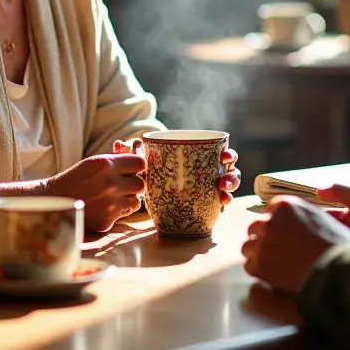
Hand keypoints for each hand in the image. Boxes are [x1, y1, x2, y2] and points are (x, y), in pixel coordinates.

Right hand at [46, 146, 145, 231]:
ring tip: (114, 197)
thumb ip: (116, 159)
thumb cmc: (76, 179)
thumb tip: (137, 150)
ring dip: (129, 198)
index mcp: (106, 164)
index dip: (138, 166)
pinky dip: (119, 210)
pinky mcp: (107, 220)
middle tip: (124, 185)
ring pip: (136, 201)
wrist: (54, 202)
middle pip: (141, 184)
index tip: (133, 169)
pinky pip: (125, 214)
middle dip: (134, 184)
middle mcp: (110, 183)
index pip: (140, 163)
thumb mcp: (93, 162)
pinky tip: (105, 207)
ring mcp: (110, 204)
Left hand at [110, 139, 239, 207]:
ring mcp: (210, 188)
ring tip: (222, 193)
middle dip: (231, 175)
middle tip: (222, 181)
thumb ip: (133, 154)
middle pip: (229, 170)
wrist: (152, 193)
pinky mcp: (208, 204)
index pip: (220, 152)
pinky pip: (221, 203)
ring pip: (228, 186)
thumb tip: (118, 144)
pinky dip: (223, 203)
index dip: (228, 154)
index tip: (226, 156)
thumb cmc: (154, 171)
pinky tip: (220, 206)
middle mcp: (210, 171)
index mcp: (201, 157)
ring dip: (229, 189)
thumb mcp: (145, 163)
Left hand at [241, 196, 349, 295]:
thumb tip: (294, 222)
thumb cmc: (337, 245)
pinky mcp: (260, 265)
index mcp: (285, 205)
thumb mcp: (321, 217)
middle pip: (255, 228)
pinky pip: (249, 266)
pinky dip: (260, 272)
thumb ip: (301, 214)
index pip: (268, 211)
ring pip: (248, 247)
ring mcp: (263, 243)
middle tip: (278, 251)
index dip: (275, 224)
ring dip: (258, 255)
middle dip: (263, 239)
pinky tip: (275, 276)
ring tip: (276, 265)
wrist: (338, 270)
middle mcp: (270, 221)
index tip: (281, 234)